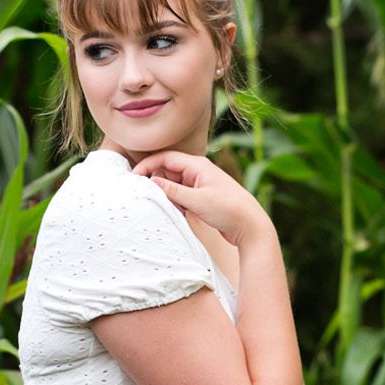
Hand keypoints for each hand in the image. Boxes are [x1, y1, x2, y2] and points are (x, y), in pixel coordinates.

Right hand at [130, 149, 268, 247]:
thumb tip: (150, 181)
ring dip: (167, 195)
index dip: (147, 166)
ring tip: (170, 208)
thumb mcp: (197, 200)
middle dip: (157, 183)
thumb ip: (172, 190)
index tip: (133, 178)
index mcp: (198, 165)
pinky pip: (181, 195)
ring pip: (173, 184)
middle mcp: (198, 171)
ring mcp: (200, 184)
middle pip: (167, 170)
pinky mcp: (202, 197)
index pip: (165, 158)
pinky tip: (179, 213)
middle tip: (150, 198)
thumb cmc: (229, 210)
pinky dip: (176, 203)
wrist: (251, 226)